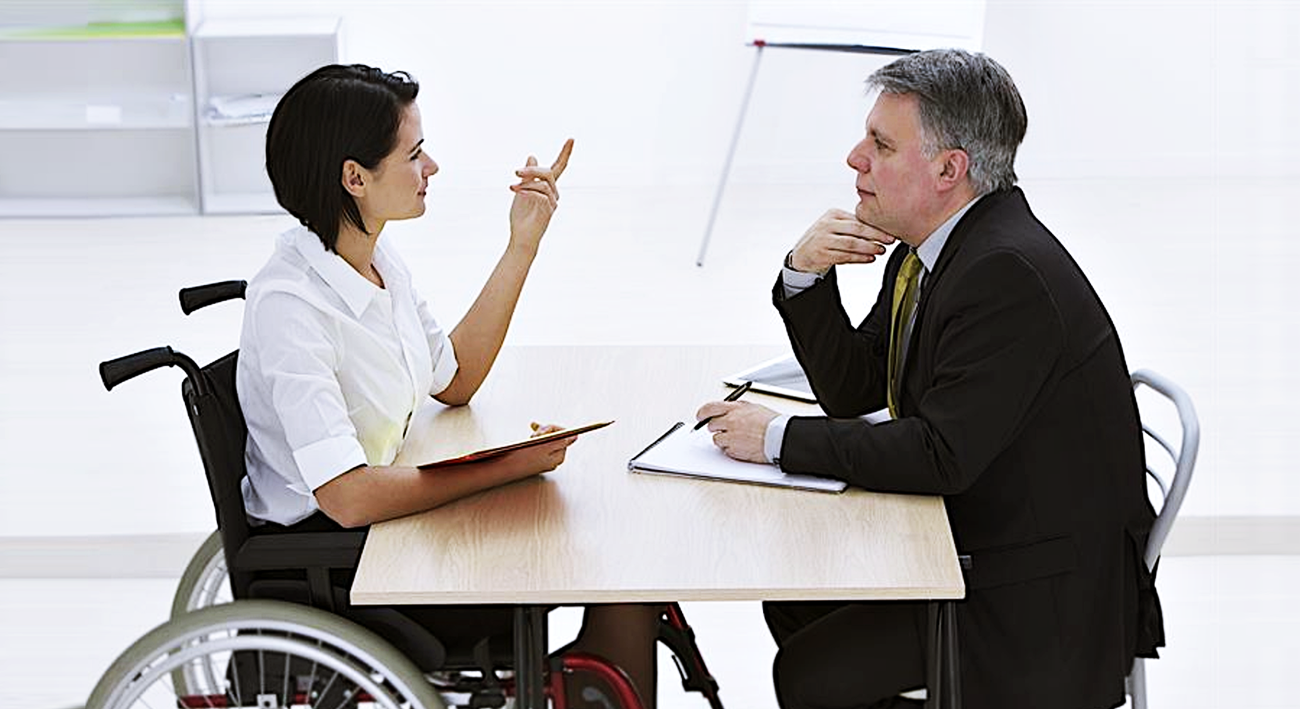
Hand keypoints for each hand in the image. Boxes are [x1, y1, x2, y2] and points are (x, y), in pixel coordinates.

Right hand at [504, 421, 575, 475]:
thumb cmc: (522, 459)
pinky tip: (529, 438)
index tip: (542, 429)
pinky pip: (540, 445)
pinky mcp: (537, 459)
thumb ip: (561, 440)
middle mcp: (554, 459)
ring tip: (530, 437)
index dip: (552, 428)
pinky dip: (534, 439)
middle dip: (545, 431)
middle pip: (555, 436)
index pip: (564, 435)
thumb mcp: (544, 446)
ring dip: (538, 434)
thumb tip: (575, 436)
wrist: (504, 469)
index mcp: (559, 456)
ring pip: (546, 439)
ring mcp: (545, 460)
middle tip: (534, 430)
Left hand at [508, 138, 573, 252]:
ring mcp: (552, 202)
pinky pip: (540, 195)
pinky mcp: (548, 211)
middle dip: (532, 169)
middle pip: (548, 172)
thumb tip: (532, 155)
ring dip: (526, 183)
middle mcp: (554, 193)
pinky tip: (516, 192)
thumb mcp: (521, 190)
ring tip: (512, 188)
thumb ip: (528, 175)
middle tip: (515, 172)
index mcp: (548, 187)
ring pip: (543, 183)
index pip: (558, 167)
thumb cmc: (522, 216)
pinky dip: (527, 191)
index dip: (565, 153)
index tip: (571, 139)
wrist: (521, 236)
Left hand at [694, 401, 778, 463]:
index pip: (710, 408)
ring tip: (739, 438)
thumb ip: (736, 408)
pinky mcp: (734, 450)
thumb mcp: (753, 407)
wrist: (779, 437)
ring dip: (724, 439)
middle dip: (716, 427)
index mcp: (734, 409)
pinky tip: (742, 445)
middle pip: (711, 425)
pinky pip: (725, 450)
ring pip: (716, 439)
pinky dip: (731, 448)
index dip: (702, 413)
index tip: (700, 417)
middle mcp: (730, 422)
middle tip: (724, 429)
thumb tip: (725, 409)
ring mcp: (731, 437)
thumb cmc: (770, 423)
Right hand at [788, 208, 895, 273]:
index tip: (889, 230)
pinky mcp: (822, 254)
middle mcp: (827, 225)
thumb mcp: (835, 226)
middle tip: (889, 240)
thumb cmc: (823, 239)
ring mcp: (823, 240)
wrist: (802, 254)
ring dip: (869, 248)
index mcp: (833, 214)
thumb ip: (853, 225)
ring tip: (881, 250)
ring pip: (851, 244)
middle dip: (876, 235)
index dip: (876, 226)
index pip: (858, 219)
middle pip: (856, 229)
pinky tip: (869, 259)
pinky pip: (845, 256)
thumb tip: (879, 229)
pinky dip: (859, 258)